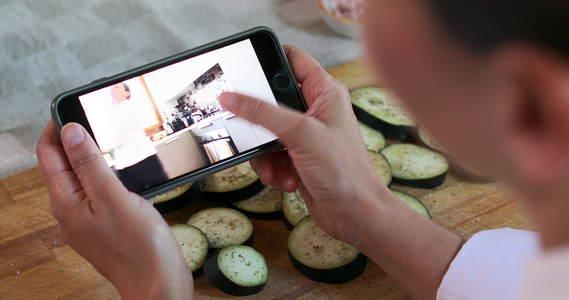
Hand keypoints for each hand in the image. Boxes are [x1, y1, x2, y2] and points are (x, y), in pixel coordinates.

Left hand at [36, 121, 191, 299]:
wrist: (157, 281)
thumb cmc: (138, 246)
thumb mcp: (113, 197)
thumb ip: (90, 164)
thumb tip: (70, 132)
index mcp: (65, 203)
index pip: (49, 154)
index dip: (56, 127)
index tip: (74, 108)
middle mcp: (70, 211)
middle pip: (63, 165)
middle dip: (76, 140)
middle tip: (97, 120)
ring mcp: (86, 219)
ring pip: (82, 178)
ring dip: (93, 157)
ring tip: (112, 141)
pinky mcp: (104, 224)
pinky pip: (97, 192)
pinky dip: (106, 175)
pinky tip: (124, 171)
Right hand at [219, 46, 463, 299]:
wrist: (354, 215)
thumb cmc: (344, 172)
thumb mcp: (300, 134)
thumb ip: (263, 113)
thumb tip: (230, 97)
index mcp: (325, 92)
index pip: (292, 59)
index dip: (268, 60)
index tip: (243, 71)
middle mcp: (316, 109)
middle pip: (272, 100)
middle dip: (259, 121)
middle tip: (251, 131)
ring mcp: (306, 135)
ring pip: (267, 131)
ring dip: (265, 153)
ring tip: (274, 168)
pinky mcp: (298, 156)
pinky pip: (271, 154)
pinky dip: (272, 167)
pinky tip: (284, 179)